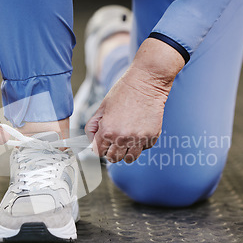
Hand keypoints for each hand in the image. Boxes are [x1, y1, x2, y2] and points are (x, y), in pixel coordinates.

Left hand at [85, 38, 184, 162]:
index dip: (100, 147)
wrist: (146, 83)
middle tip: (114, 141)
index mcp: (107, 131)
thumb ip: (93, 126)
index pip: (99, 152)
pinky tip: (139, 131)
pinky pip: (143, 149)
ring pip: (129, 159)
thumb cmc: (123, 92)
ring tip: (126, 141)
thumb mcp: (102, 108)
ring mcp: (138, 139)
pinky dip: (140, 144)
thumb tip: (91, 141)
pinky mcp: (151, 137)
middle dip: (112, 151)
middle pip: (113, 158)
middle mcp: (122, 138)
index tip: (103, 142)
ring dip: (126, 152)